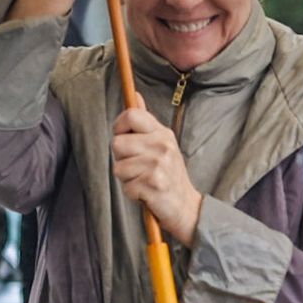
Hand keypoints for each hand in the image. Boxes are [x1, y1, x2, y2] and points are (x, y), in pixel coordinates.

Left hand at [112, 95, 202, 246]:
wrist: (186, 206)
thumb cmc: (168, 175)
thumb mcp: (162, 143)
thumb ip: (145, 121)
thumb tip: (135, 95)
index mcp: (163, 133)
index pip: (131, 115)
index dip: (119, 126)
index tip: (124, 138)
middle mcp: (162, 145)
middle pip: (117, 143)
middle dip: (121, 159)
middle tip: (138, 167)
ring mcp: (159, 164)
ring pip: (119, 167)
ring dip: (127, 178)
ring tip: (144, 180)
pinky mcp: (154, 184)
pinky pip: (125, 186)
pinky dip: (132, 193)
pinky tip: (146, 192)